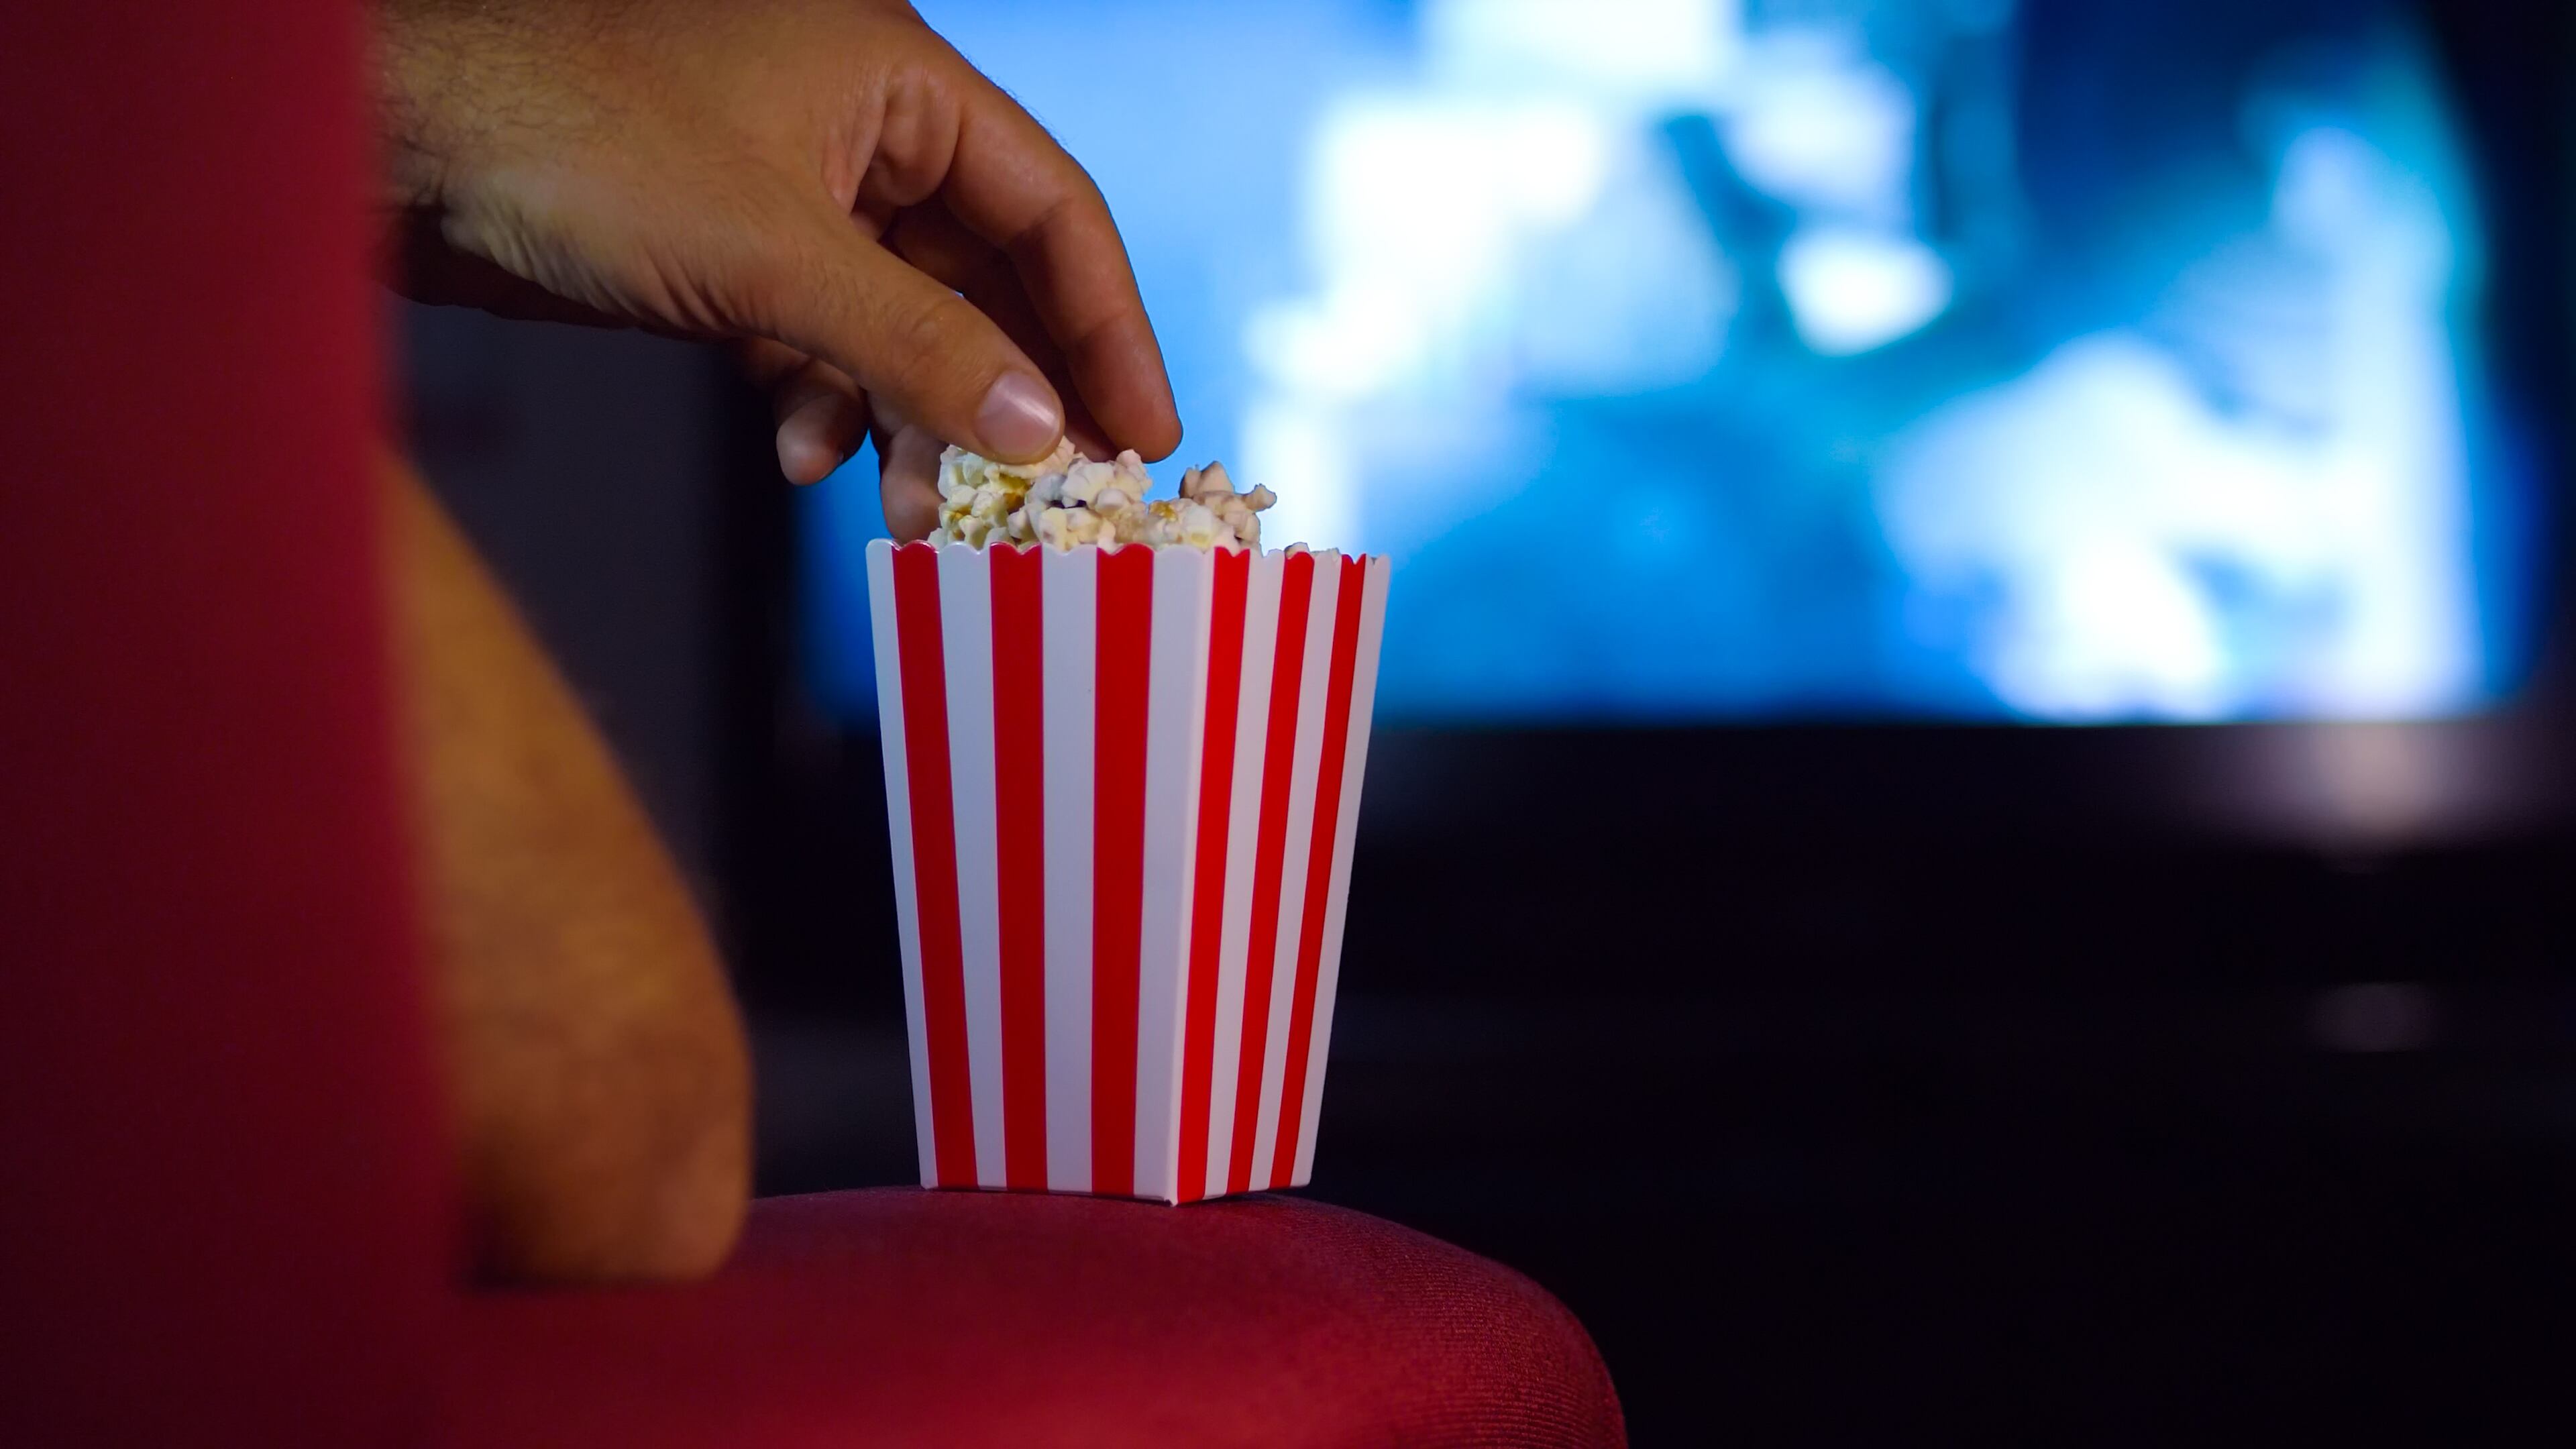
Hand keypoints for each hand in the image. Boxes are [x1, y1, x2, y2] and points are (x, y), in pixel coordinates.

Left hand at [378, 0, 1180, 537]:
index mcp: (898, 78)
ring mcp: (793, 191)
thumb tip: (1041, 432)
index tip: (1145, 434)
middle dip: (1009, 392)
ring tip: (914, 509)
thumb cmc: (570, 142)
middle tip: (1047, 497)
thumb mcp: (772, 255)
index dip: (1110, 326)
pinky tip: (804, 454)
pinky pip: (825, 341)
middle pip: (990, 275)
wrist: (387, 145)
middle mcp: (859, 126)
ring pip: (906, 322)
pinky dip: (829, 403)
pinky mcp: (731, 252)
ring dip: (915, 419)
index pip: (1054, 207)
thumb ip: (919, 344)